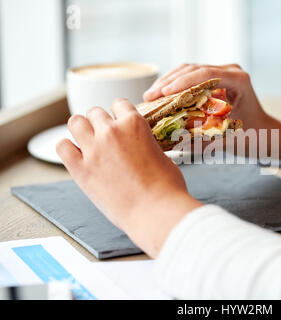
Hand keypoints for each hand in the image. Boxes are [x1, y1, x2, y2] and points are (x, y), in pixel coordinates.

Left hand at [56, 99, 201, 256]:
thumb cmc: (166, 187)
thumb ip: (146, 144)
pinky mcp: (80, 169)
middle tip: (105, 135)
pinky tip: (76, 154)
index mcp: (134, 124)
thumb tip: (141, 148)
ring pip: (75, 122)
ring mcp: (93, 149)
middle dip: (100, 122)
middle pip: (95, 112)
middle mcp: (111, 132)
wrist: (155, 211)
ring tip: (87, 140)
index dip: (119, 113)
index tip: (119, 121)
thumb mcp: (162, 154)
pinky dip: (67, 148)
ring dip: (81, 129)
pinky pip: (62, 146)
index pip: (119, 104)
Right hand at [143, 64, 278, 130]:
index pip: (205, 74)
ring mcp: (225, 72)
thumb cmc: (253, 137)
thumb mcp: (229, 137)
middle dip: (169, 82)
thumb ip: (204, 137)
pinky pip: (193, 76)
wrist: (266, 133)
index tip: (163, 92)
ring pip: (190, 70)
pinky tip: (162, 94)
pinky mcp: (217, 77)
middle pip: (194, 69)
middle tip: (149, 96)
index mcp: (239, 80)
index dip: (181, 82)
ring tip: (150, 96)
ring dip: (169, 82)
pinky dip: (176, 84)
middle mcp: (232, 71)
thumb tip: (172, 141)